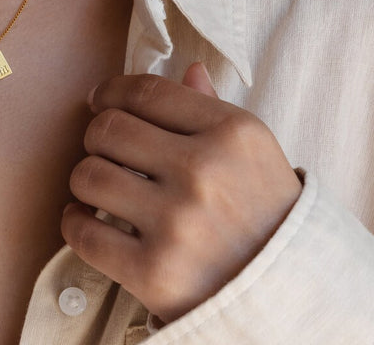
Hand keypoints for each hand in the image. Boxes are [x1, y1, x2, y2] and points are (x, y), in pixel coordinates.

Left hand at [61, 63, 302, 324]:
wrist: (297, 303)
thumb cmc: (270, 219)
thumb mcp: (255, 156)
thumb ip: (214, 110)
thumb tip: (188, 69)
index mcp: (233, 133)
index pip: (146, 91)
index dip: (111, 90)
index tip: (99, 99)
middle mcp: (204, 171)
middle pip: (108, 128)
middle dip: (98, 137)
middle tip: (106, 152)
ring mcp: (178, 223)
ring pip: (88, 174)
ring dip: (87, 180)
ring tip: (103, 189)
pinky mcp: (154, 273)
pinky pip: (82, 231)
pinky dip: (76, 223)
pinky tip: (90, 221)